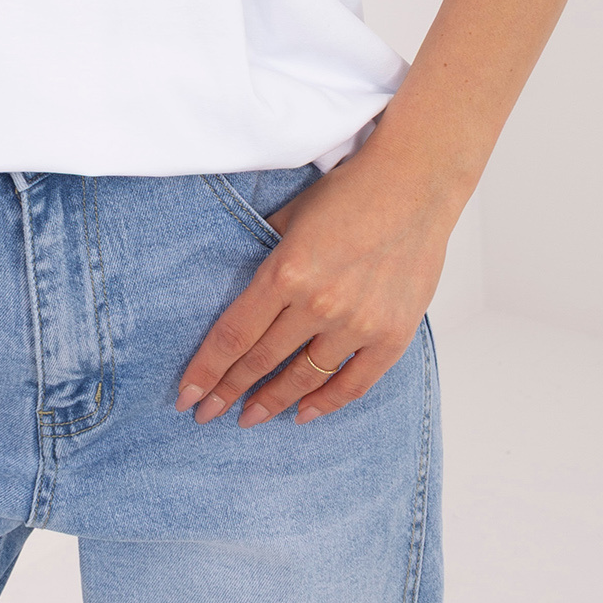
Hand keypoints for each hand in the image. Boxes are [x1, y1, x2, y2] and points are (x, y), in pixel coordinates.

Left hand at [174, 146, 457, 426]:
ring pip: (304, 379)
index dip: (207, 370)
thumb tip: (240, 284)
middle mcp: (319, 303)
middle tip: (206, 414)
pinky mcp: (392, 336)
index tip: (187, 396)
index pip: (233, 334)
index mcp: (287, 271)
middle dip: (228, 392)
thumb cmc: (350, 192)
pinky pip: (353, 384)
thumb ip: (264, 253)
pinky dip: (325, 404)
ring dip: (272, 402)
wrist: (415, 184)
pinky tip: (302, 415)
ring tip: (249, 418)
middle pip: (261, 361)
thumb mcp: (291, 215)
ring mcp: (358, 324)